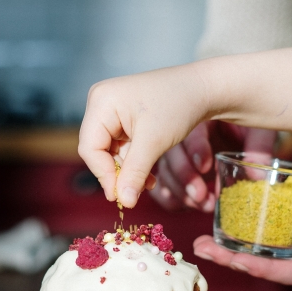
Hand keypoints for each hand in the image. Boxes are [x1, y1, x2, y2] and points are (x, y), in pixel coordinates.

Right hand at [78, 65, 211, 206]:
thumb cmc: (178, 106)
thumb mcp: (154, 143)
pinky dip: (133, 161)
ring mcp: (110, 109)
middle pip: (97, 149)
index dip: (103, 174)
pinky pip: (120, 146)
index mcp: (101, 101)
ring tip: (149, 182)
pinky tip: (149, 172)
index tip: (120, 197)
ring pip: (109, 151)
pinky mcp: (122, 117)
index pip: (90, 147)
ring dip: (128, 170)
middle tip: (134, 193)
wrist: (201, 88)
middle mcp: (100, 102)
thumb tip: (124, 202)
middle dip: (117, 172)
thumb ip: (134, 173)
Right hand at [151, 123, 276, 212]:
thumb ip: (259, 147)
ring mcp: (176, 150)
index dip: (196, 148)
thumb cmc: (253, 120)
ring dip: (179, 192)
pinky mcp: (175, 168)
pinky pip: (162, 183)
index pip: (192, 128)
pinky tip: (187, 206)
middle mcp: (183, 130)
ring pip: (163, 170)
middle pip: (170, 150)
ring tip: (204, 205)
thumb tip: (256, 176)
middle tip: (200, 196)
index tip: (205, 167)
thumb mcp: (260, 128)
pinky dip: (169, 198)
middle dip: (184, 176)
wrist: (248, 128)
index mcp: (203, 113)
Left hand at [193, 195, 291, 282]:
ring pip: (264, 254)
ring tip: (201, 241)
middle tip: (200, 248)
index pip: (289, 272)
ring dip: (233, 249)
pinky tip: (228, 223)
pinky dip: (249, 234)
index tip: (236, 262)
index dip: (261, 268)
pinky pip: (272, 239)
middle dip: (233, 260)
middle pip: (266, 266)